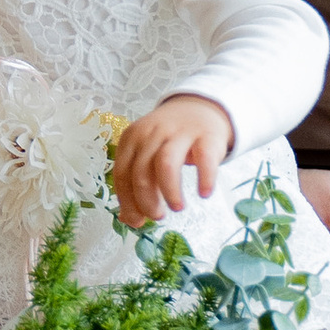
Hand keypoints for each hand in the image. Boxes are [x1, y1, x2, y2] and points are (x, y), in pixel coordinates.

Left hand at [112, 96, 235, 226]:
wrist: (199, 109)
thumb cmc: (168, 140)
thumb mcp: (146, 156)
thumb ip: (135, 185)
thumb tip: (129, 220)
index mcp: (132, 138)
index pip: (122, 173)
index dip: (127, 201)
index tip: (137, 221)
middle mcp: (152, 133)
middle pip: (141, 171)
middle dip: (146, 200)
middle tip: (157, 216)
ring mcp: (179, 132)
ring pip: (166, 163)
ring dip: (169, 190)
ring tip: (177, 207)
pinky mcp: (206, 136)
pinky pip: (204, 158)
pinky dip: (204, 178)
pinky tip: (204, 193)